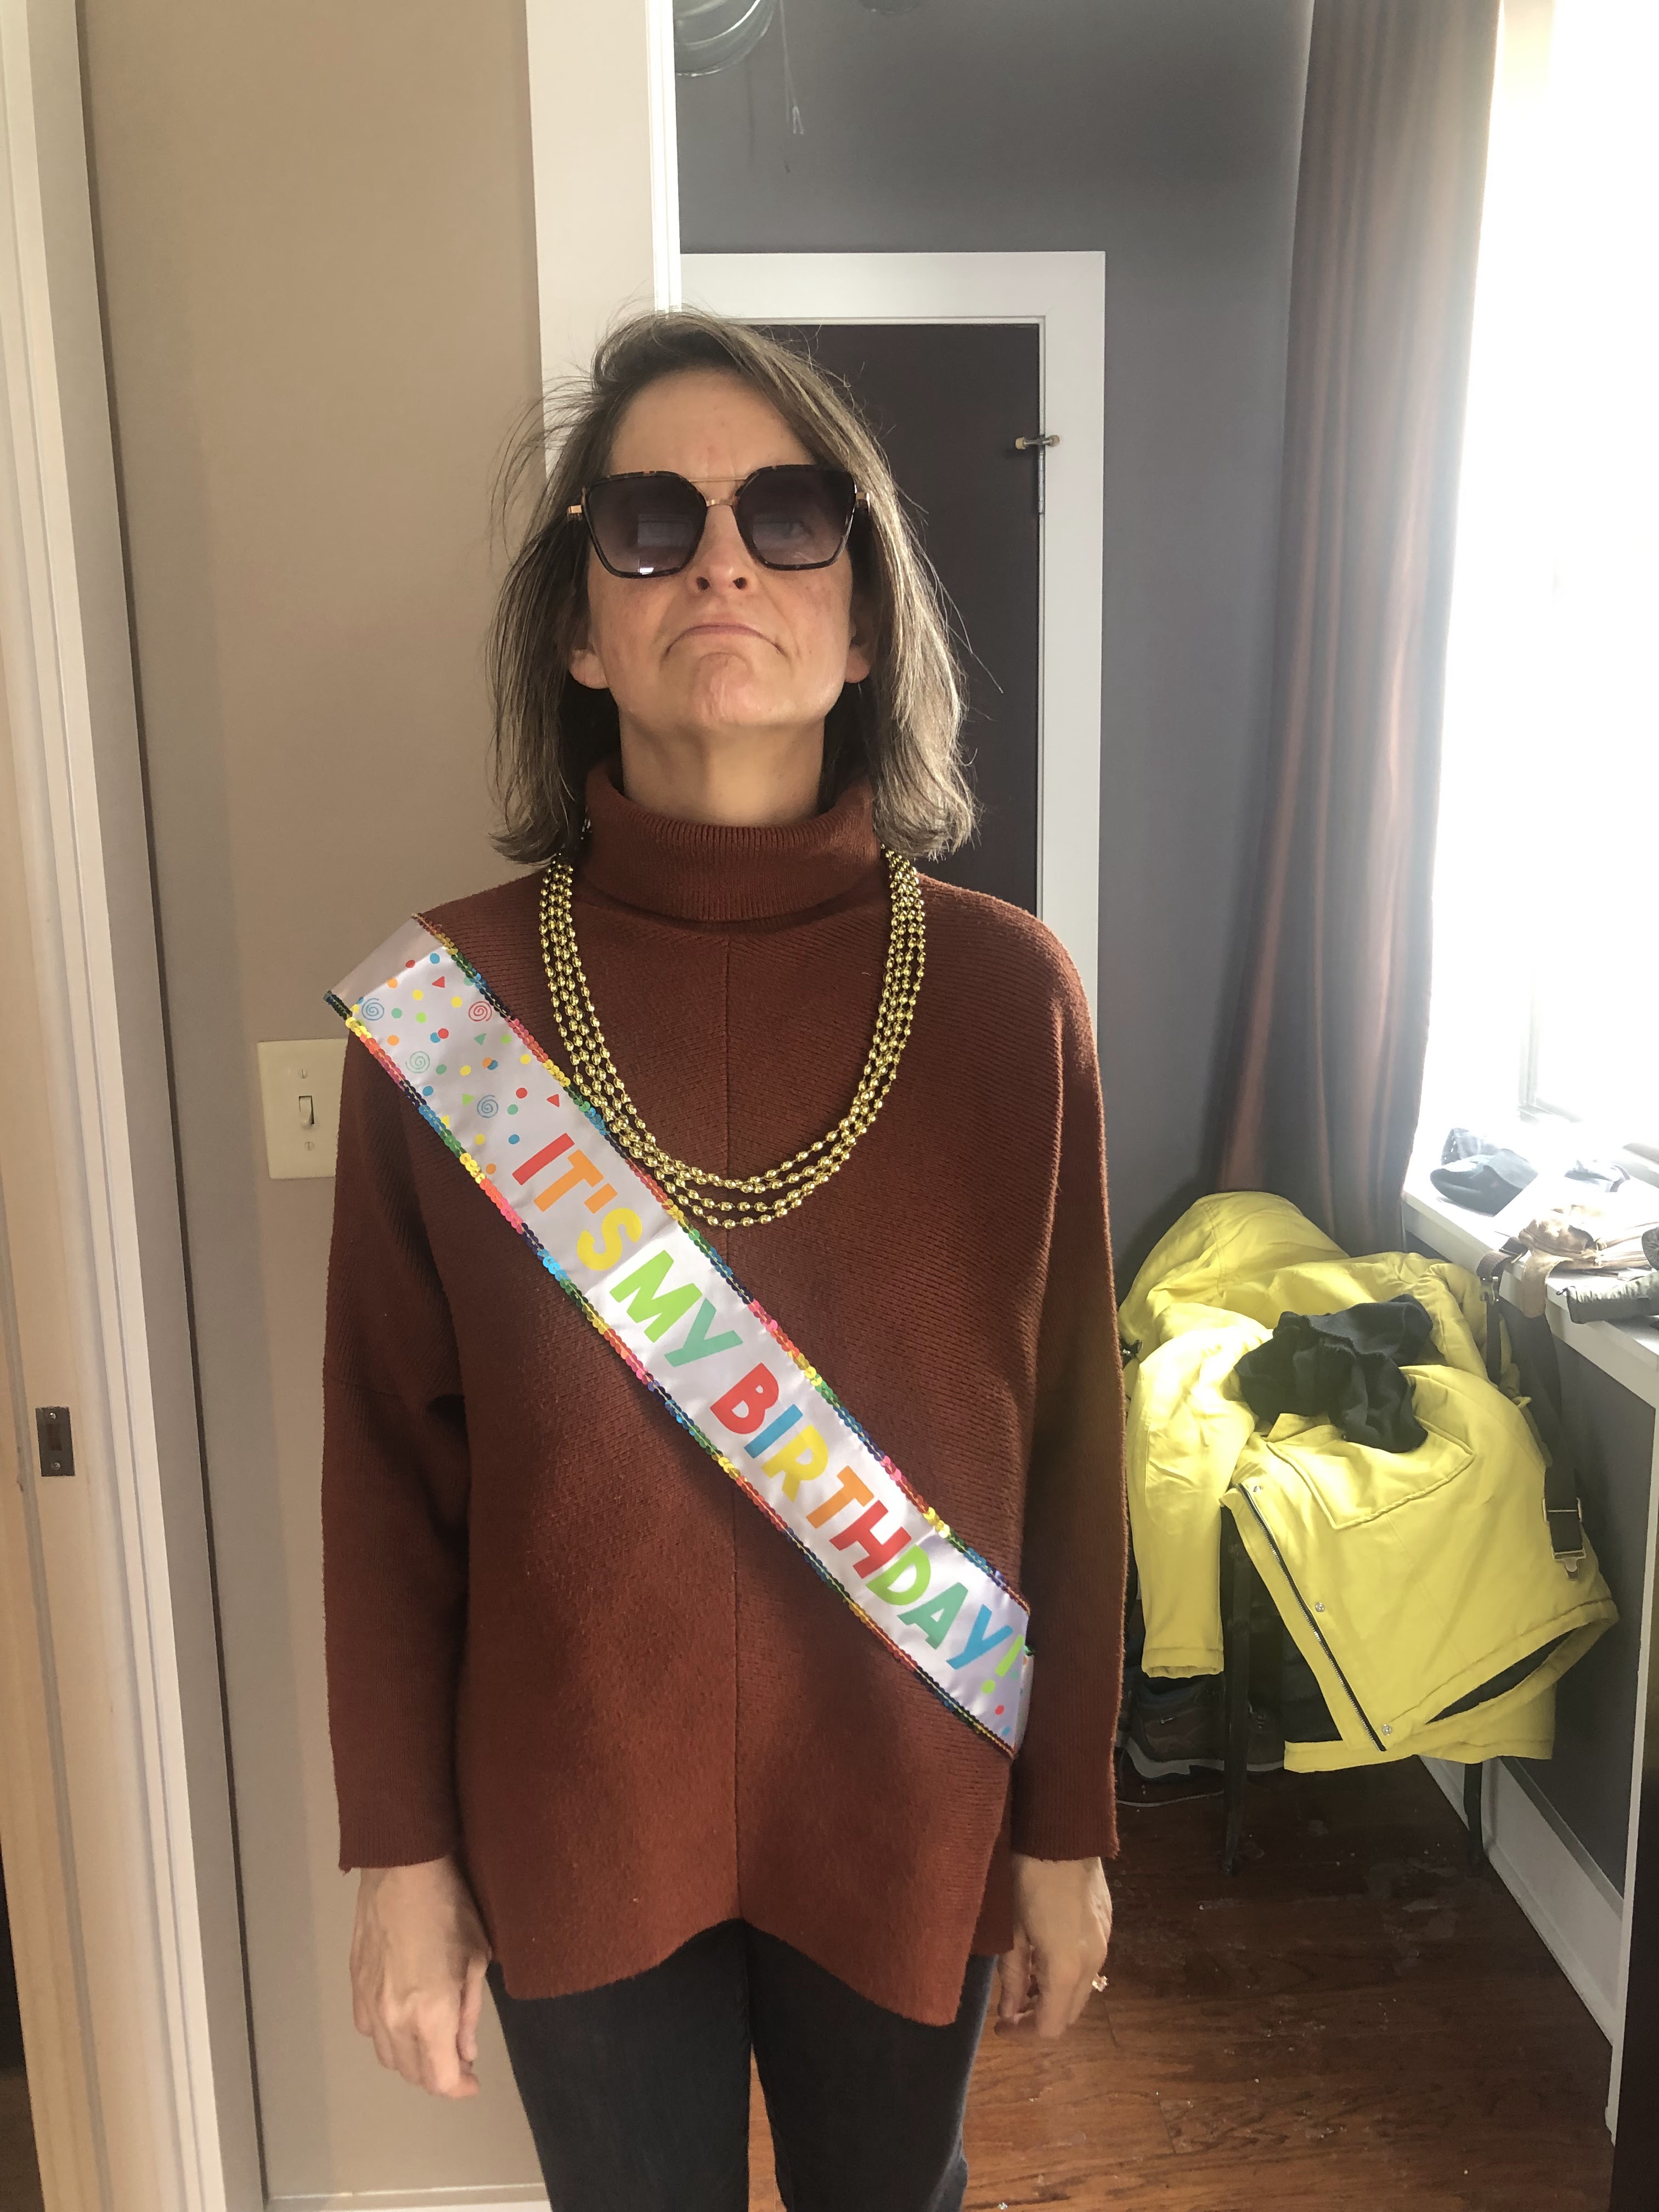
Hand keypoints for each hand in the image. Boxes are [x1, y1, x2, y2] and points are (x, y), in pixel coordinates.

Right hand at [349, 1856, 491, 2096]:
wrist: (401, 1870)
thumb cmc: (450, 1908)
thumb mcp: (476, 1959)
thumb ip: (469, 2013)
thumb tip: (465, 2051)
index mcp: (430, 2015)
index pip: (440, 2079)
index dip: (460, 2087)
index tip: (473, 2080)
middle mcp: (394, 2020)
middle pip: (413, 2073)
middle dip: (438, 2074)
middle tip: (458, 2057)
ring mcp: (369, 2006)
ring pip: (388, 2057)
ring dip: (412, 2059)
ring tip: (433, 2041)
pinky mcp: (354, 1989)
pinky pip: (369, 2031)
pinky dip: (388, 2036)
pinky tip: (403, 2018)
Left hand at [995, 1853, 1112, 2037]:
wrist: (1062, 1832)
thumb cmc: (1025, 1878)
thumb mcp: (1011, 1929)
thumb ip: (1012, 1976)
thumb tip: (1009, 2012)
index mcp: (1066, 1969)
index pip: (1052, 2026)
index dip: (1024, 2033)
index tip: (1001, 2026)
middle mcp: (1092, 1962)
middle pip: (1071, 2012)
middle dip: (1040, 2017)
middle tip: (1010, 2006)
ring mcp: (1104, 1942)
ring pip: (1083, 1989)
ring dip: (1055, 1995)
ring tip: (1025, 1979)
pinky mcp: (1106, 1924)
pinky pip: (1089, 1964)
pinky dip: (1068, 1974)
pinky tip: (1046, 1955)